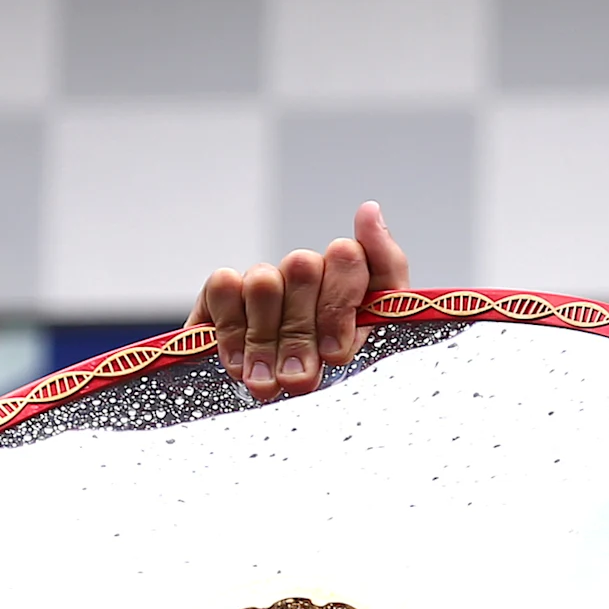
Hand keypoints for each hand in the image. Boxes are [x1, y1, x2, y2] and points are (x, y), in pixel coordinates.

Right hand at [189, 202, 411, 402]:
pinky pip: (223, 285)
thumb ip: (386, 267)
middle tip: (298, 379)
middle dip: (300, 334)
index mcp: (345, 275)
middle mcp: (304, 272)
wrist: (288, 399)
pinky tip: (239, 361)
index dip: (338, 305)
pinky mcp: (222, 292)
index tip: (334, 352)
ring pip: (263, 281)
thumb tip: (369, 210)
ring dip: (264, 339)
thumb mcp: (380, 328)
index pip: (347, 256)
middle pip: (303, 268)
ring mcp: (263, 281)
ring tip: (267, 381)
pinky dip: (230, 328)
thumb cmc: (334, 365)